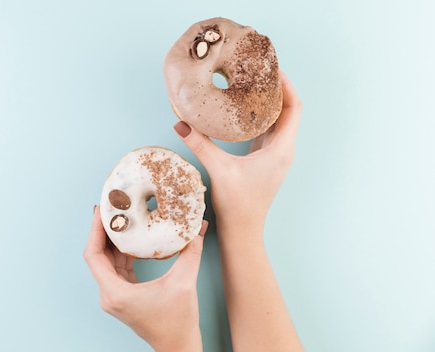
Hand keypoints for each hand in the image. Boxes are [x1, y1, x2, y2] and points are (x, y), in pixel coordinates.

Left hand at [84, 206, 208, 351]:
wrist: (178, 347)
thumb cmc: (178, 323)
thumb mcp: (184, 283)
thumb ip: (190, 252)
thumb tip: (197, 226)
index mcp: (115, 293)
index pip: (94, 255)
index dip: (94, 230)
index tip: (101, 211)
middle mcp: (110, 295)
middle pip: (97, 256)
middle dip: (102, 230)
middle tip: (109, 208)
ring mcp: (115, 296)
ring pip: (105, 261)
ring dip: (110, 240)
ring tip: (118, 218)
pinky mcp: (123, 295)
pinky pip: (116, 268)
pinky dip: (120, 252)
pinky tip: (129, 238)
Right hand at [174, 71, 301, 232]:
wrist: (242, 231)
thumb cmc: (238, 205)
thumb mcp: (219, 170)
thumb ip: (200, 144)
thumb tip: (180, 123)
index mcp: (281, 149)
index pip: (294, 108)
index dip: (287, 85)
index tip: (273, 68)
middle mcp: (283, 149)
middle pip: (288, 110)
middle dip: (277, 88)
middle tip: (259, 69)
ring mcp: (275, 154)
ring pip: (279, 120)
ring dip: (269, 101)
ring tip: (252, 82)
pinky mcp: (265, 159)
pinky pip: (268, 130)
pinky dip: (260, 116)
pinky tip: (244, 108)